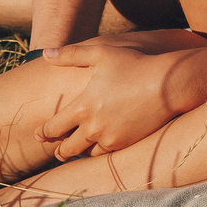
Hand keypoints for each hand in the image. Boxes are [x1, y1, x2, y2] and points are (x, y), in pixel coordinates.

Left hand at [34, 38, 191, 158]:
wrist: (168, 85)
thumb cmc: (134, 64)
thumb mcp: (101, 53)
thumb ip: (71, 54)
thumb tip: (45, 54)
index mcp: (83, 107)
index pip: (54, 128)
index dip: (44, 132)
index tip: (39, 134)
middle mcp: (94, 127)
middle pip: (67, 148)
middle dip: (59, 149)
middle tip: (56, 149)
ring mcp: (111, 138)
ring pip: (87, 153)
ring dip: (80, 151)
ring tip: (77, 149)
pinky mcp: (126, 144)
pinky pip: (106, 153)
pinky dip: (99, 150)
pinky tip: (99, 145)